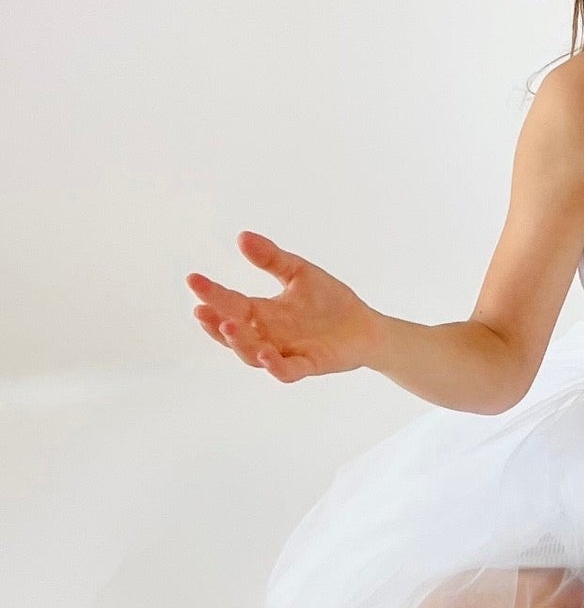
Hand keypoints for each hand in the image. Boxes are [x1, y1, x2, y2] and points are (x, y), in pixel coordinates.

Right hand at [186, 231, 380, 381]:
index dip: (212, 293)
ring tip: (228, 326)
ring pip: (252, 354)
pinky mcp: (308, 365)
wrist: (365, 326)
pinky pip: (287, 371)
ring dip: (239, 343)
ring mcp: (285, 352)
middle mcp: (267, 335)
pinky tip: (266, 353)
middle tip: (201, 310)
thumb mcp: (299, 273)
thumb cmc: (329, 301)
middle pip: (234, 332)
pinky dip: (275, 366)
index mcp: (262, 313)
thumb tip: (242, 236)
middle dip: (215, 323)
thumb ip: (272, 259)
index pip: (230, 303)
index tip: (193, 279)